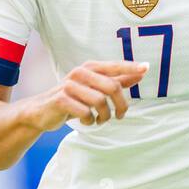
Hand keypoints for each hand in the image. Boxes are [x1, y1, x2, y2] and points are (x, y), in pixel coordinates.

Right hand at [28, 60, 148, 131]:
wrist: (41, 111)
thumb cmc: (73, 98)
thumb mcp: (95, 88)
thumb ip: (117, 80)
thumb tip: (142, 72)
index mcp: (90, 68)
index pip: (114, 66)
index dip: (130, 67)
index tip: (146, 68)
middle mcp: (80, 73)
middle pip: (112, 87)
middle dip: (120, 105)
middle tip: (119, 116)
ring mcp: (69, 85)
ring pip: (100, 101)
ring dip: (104, 116)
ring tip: (100, 120)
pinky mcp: (61, 99)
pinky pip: (85, 112)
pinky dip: (90, 121)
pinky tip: (87, 121)